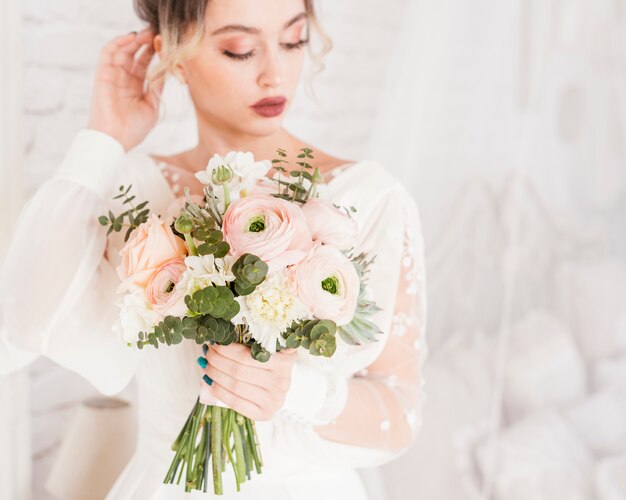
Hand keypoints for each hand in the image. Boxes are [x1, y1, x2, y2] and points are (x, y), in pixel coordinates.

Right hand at [87, 27, 163, 151]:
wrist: (115, 139)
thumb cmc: (133, 129)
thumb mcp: (152, 106)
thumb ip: (157, 88)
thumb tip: (165, 71)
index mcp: (136, 87)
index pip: (144, 64)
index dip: (153, 52)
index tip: (164, 43)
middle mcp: (124, 79)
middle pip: (134, 54)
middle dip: (145, 42)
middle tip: (157, 32)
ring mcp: (113, 76)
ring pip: (122, 51)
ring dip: (134, 40)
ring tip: (147, 33)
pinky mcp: (102, 74)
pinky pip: (108, 53)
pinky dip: (119, 43)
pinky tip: (132, 38)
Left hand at [198, 343, 297, 420]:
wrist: (281, 386)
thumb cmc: (272, 362)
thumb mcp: (271, 348)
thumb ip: (257, 340)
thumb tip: (223, 334)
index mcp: (284, 361)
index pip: (246, 356)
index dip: (226, 350)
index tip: (214, 343)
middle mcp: (281, 382)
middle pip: (238, 371)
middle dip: (217, 361)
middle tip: (207, 353)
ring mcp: (274, 400)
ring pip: (235, 386)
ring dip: (215, 375)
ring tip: (206, 366)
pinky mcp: (265, 414)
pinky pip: (236, 403)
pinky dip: (219, 392)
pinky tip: (210, 383)